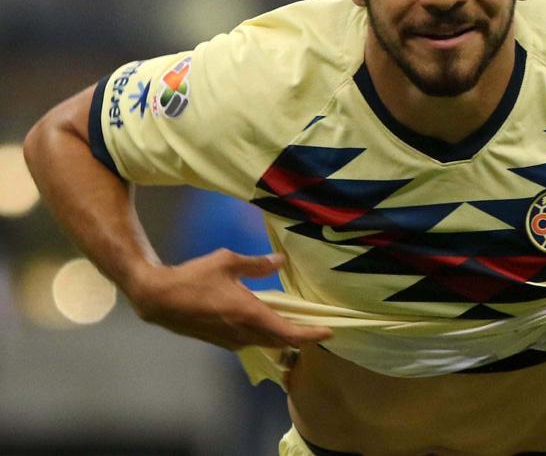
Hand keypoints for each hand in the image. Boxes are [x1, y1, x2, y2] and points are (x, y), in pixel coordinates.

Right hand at [126, 249, 331, 349]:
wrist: (159, 299)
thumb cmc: (194, 278)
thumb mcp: (227, 262)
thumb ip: (256, 263)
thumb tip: (280, 261)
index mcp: (249, 315)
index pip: (288, 332)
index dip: (311, 334)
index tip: (329, 332)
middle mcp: (244, 333)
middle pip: (280, 341)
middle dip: (300, 336)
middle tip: (316, 326)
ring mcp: (232, 341)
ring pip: (265, 342)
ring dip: (282, 336)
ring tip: (296, 323)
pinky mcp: (222, 341)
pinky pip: (251, 340)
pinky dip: (265, 334)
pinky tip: (267, 320)